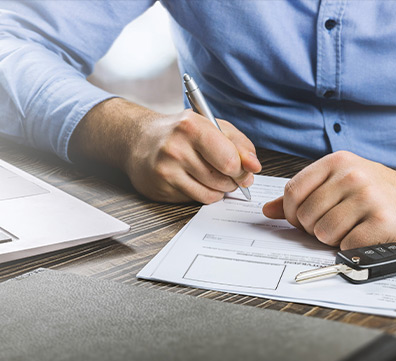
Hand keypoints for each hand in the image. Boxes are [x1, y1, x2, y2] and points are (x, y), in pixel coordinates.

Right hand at [127, 109, 260, 202]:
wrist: (140, 140)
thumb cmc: (182, 132)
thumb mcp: (213, 126)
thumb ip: (239, 144)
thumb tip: (254, 166)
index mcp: (191, 127)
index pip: (229, 160)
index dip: (243, 169)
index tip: (245, 170)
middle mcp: (175, 148)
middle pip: (222, 179)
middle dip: (234, 180)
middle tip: (231, 173)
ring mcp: (166, 171)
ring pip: (211, 194)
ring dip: (221, 189)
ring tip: (214, 175)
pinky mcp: (161, 189)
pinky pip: (197, 200)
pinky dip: (205, 194)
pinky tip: (198, 181)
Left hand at [262, 151, 395, 249]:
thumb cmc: (381, 193)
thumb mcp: (342, 182)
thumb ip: (305, 194)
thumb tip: (269, 211)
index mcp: (338, 161)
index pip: (294, 191)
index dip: (293, 214)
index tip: (303, 221)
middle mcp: (353, 175)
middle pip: (307, 216)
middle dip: (315, 230)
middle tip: (334, 227)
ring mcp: (369, 197)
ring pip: (324, 233)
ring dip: (334, 240)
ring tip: (351, 230)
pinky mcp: (384, 221)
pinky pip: (347, 246)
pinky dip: (352, 249)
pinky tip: (365, 237)